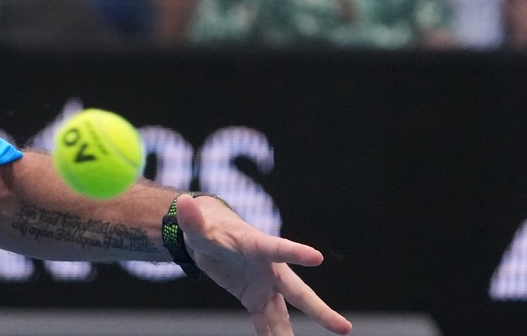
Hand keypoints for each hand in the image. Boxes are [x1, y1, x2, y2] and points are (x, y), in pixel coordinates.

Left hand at [176, 195, 351, 335]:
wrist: (210, 238)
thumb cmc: (208, 228)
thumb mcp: (196, 225)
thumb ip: (191, 218)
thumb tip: (183, 203)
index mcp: (257, 245)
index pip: (278, 247)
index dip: (295, 252)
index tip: (317, 258)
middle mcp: (269, 268)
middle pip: (297, 292)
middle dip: (319, 310)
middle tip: (343, 327)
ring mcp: (266, 286)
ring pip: (284, 315)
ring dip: (290, 335)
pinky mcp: (256, 299)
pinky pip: (267, 322)